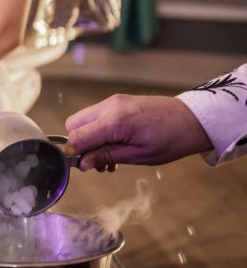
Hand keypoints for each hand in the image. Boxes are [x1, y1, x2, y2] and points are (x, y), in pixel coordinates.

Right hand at [64, 94, 212, 170]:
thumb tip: (83, 163)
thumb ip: (106, 156)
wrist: (193, 119)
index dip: (75, 153)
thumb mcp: (138, 155)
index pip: (77, 136)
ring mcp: (112, 101)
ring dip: (88, 138)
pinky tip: (113, 143)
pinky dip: (97, 130)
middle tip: (96, 160)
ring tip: (108, 155)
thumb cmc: (171, 140)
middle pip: (73, 125)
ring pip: (83, 119)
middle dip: (79, 144)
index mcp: (114, 122)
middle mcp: (109, 107)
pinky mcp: (117, 101)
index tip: (83, 166)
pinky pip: (96, 115)